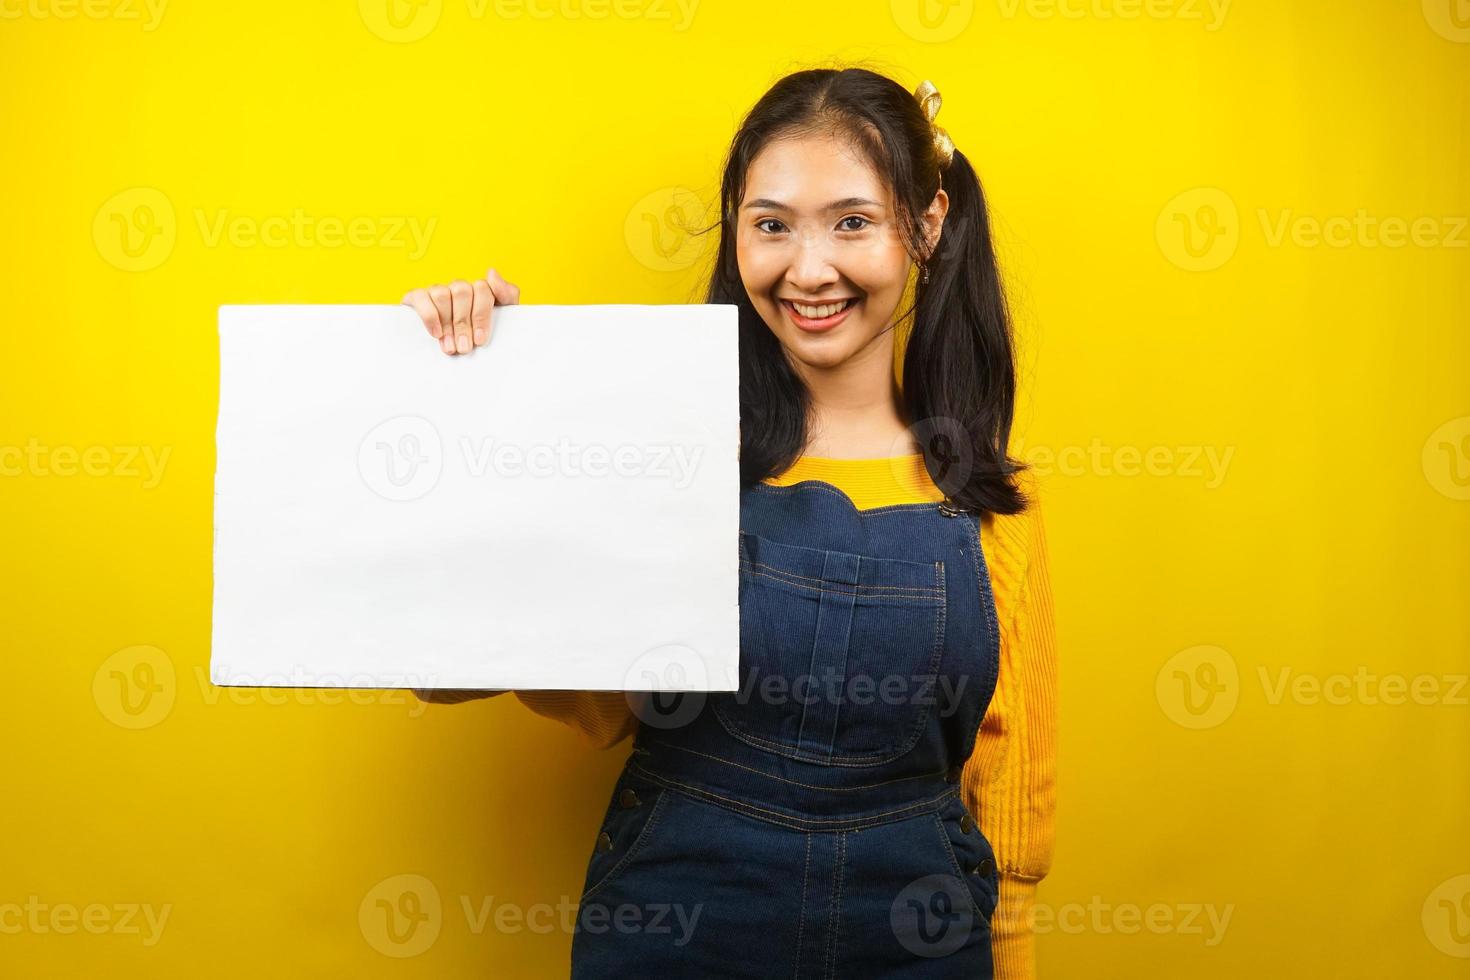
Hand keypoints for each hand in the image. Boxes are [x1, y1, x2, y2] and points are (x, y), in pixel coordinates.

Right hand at [401, 268, 520, 355]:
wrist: (445, 359)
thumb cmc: (476, 338)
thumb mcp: (501, 320)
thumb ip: (507, 295)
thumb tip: (492, 273)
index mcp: (479, 292)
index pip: (483, 289)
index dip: (482, 315)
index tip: (480, 340)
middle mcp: (458, 288)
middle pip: (462, 291)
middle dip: (464, 323)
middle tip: (464, 348)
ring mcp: (438, 291)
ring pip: (443, 294)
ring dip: (447, 323)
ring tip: (450, 347)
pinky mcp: (417, 297)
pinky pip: (421, 297)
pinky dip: (430, 316)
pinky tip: (436, 333)